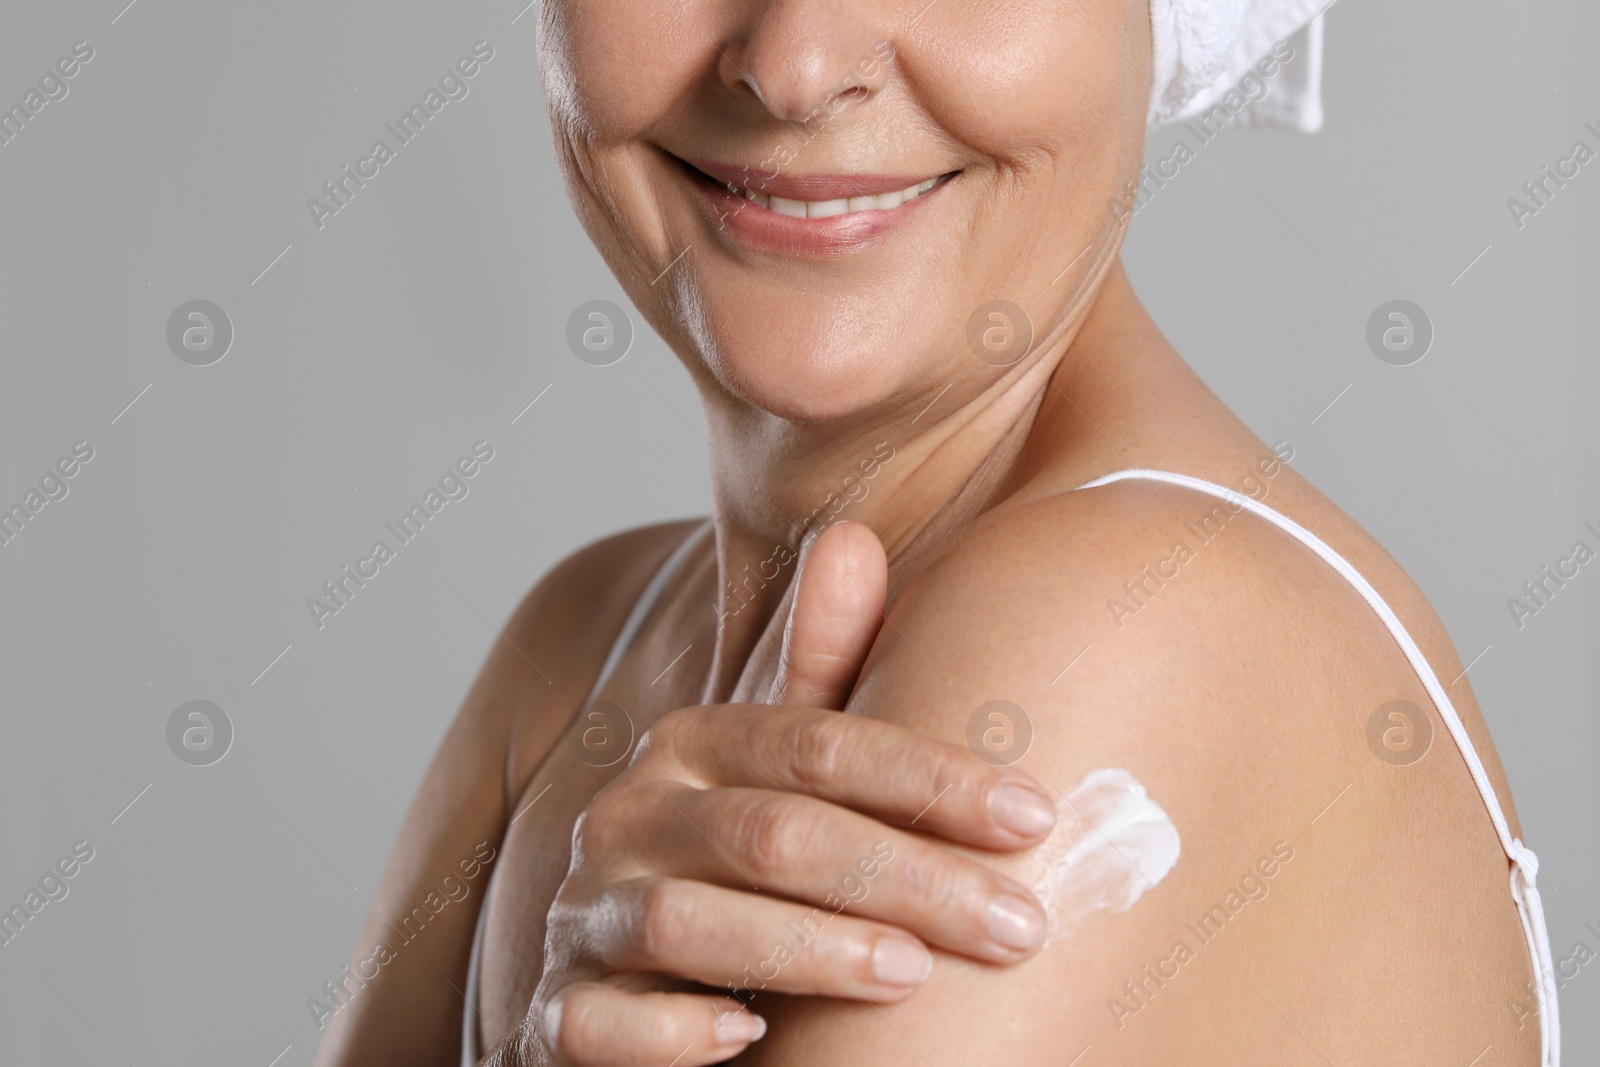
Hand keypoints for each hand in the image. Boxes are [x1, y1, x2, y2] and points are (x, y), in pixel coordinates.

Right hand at [484, 522, 1057, 1066]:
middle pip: (771, 833)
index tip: (1035, 817)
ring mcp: (585, 917)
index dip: (929, 776)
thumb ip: (821, 671)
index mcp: (690, 746)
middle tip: (1017, 924)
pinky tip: (749, 1041)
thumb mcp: (780, 768)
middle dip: (906, 876)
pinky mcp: (559, 1015)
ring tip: (915, 977)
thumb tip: (852, 536)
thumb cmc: (738, 863)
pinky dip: (669, 1035)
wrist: (630, 978)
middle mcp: (627, 818)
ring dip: (807, 948)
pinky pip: (597, 1025)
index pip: (815, 743)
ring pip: (686, 923)